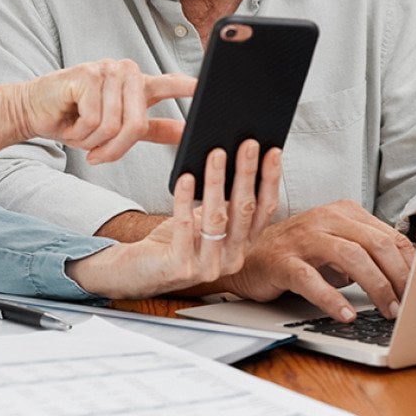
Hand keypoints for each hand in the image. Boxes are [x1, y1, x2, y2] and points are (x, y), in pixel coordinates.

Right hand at [0, 59, 194, 165]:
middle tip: (97, 157)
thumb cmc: (75, 118)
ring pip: (114, 125)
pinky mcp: (86, 75)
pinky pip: (94, 120)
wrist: (34, 110)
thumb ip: (152, 127)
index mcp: (138, 82)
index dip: (189, 88)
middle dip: (116, 148)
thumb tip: (186, 131)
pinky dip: (80, 132)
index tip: (209, 89)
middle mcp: (126, 71)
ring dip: (93, 141)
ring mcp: (106, 70)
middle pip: (137, 123)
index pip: (170, 83)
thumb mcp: (117, 127)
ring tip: (80, 135)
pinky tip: (70, 122)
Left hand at [69, 140, 280, 298]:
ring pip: (217, 218)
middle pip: (244, 210)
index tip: (273, 152)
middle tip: (248, 144)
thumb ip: (222, 199)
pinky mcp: (181, 266)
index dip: (270, 180)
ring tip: (215, 154)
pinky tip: (186, 179)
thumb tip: (230, 155)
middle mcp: (231, 258)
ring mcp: (208, 265)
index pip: (265, 210)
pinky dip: (185, 200)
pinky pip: (184, 228)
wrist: (142, 271)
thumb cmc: (175, 240)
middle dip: (247, 173)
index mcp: (242, 245)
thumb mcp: (204, 219)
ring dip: (217, 182)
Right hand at [220, 200, 415, 321]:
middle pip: (375, 243)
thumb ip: (366, 252)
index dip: (410, 264)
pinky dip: (332, 298)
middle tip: (407, 303)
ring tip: (386, 309)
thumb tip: (407, 275)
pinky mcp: (283, 261)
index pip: (389, 235)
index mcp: (343, 212)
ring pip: (351, 256)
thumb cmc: (297, 252)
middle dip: (398, 276)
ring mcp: (303, 238)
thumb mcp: (336, 246)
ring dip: (375, 286)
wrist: (248, 256)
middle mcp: (325, 219)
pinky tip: (346, 314)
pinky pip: (312, 279)